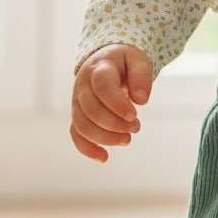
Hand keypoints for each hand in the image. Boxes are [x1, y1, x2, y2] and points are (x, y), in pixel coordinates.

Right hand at [70, 44, 153, 163]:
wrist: (106, 61)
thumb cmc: (125, 62)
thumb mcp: (138, 59)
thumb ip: (141, 76)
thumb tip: (141, 100)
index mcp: (99, 69)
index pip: (102, 87)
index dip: (117, 104)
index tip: (134, 114)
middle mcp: (83, 86)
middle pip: (91, 110)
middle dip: (115, 124)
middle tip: (136, 127)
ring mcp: (77, 102)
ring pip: (83, 125)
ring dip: (105, 138)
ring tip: (127, 139)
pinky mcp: (78, 115)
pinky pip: (76, 134)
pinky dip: (87, 149)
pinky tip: (104, 158)